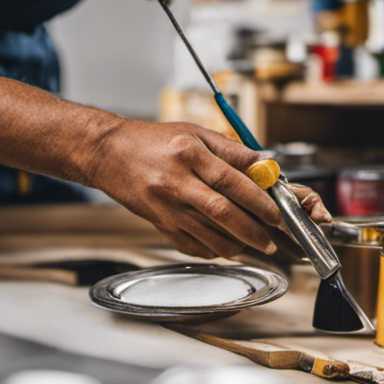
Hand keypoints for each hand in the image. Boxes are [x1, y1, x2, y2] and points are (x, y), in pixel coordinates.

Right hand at [88, 120, 330, 258]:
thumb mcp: (194, 133)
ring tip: (252, 242)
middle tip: (270, 239)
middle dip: (252, 230)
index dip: (258, 200)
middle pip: (222, 213)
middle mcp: (175, 183)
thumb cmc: (152, 141)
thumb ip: (232, 150)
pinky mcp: (160, 225)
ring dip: (236, 244)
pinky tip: (225, 244)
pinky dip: (214, 249)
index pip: (230, 181)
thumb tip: (264, 165)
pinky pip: (193, 245)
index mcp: (187, 154)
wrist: (108, 154)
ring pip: (209, 236)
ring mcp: (166, 208)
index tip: (276, 212)